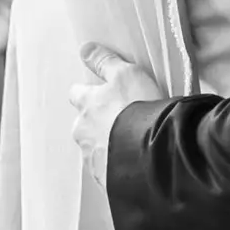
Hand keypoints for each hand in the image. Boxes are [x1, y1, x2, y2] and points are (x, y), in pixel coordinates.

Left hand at [70, 41, 163, 181]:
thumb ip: (104, 62)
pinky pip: (107, 170)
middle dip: (97, 123)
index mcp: (85, 106)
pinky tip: (134, 161)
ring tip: (132, 142)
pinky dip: (117, 166)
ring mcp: (91, 158)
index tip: (102, 93)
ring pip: (94, 148)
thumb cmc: (139, 109)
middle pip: (83, 124)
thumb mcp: (126, 74)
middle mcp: (82, 132)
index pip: (77, 94)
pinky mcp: (104, 180)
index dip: (89, 92)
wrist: (152, 153)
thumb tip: (85, 49)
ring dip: (108, 145)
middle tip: (123, 119)